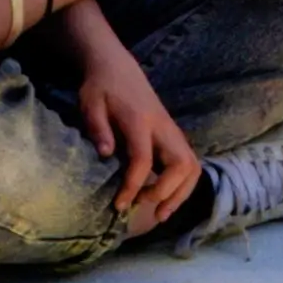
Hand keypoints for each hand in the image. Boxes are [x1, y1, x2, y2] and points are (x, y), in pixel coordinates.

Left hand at [75, 43, 201, 233]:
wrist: (118, 67)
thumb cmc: (101, 88)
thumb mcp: (90, 103)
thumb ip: (98, 128)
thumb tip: (105, 155)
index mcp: (139, 119)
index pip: (143, 159)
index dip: (133, 185)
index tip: (119, 205)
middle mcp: (162, 126)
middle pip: (181, 163)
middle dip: (167, 192)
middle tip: (144, 207)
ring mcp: (172, 131)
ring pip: (192, 166)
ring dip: (181, 194)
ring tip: (160, 214)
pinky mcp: (175, 136)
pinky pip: (190, 165)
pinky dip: (183, 186)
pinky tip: (167, 200)